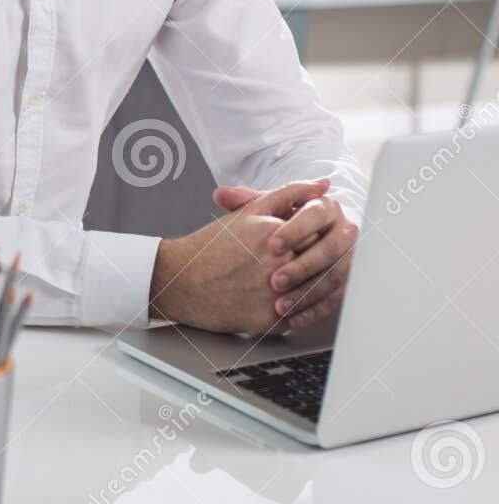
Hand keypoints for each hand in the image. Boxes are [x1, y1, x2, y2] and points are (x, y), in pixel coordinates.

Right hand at [149, 179, 331, 333]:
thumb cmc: (213, 246)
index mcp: (275, 234)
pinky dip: (298, 310)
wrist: (180, 281)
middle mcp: (278, 264)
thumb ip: (289, 194)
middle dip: (313, 263)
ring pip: (315, 291)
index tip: (300, 242)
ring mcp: (276, 294)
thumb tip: (324, 184)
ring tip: (290, 282)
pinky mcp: (272, 319)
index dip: (312, 238)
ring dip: (310, 287)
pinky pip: (301, 316)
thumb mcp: (248, 212)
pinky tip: (281, 300)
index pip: (319, 234)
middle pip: (320, 263)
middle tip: (294, 264)